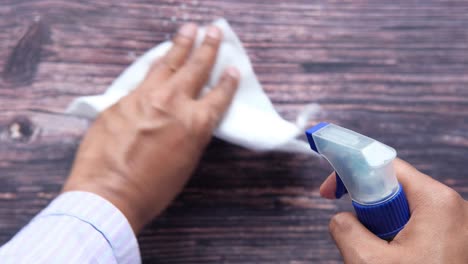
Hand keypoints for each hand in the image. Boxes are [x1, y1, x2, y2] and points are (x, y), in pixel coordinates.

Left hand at [62, 23, 239, 233]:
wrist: (109, 193)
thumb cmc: (153, 189)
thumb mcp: (186, 162)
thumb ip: (191, 134)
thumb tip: (188, 119)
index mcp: (196, 123)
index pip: (219, 95)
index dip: (229, 82)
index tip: (234, 69)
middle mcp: (174, 103)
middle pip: (195, 68)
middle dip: (207, 46)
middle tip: (214, 29)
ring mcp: (146, 97)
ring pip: (167, 63)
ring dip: (180, 45)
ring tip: (188, 29)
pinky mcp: (122, 100)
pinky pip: (142, 78)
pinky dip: (153, 66)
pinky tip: (156, 60)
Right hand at [320, 159, 467, 263]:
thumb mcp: (369, 262)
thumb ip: (345, 229)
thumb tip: (341, 219)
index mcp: (435, 201)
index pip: (384, 165)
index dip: (351, 174)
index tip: (329, 192)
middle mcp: (449, 207)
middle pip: (392, 190)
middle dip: (369, 213)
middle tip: (363, 241)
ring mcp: (454, 226)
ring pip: (401, 213)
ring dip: (382, 233)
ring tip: (384, 260)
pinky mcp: (453, 242)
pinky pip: (414, 230)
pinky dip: (397, 243)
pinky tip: (396, 262)